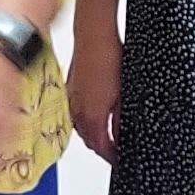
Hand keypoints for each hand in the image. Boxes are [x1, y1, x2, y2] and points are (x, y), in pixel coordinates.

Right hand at [66, 12, 123, 162]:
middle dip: (103, 148)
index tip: (120, 160)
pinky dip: (86, 121)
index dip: (112, 157)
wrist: (94, 34)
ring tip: (108, 136)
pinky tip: (93, 115)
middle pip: (91, 141)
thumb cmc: (109, 57)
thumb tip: (122, 136)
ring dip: (94, 135)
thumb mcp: (124, 94)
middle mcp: (79, 111)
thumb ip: (121, 120)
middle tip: (116, 151)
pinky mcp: (70, 89)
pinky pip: (77, 114)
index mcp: (93, 116)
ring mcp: (72, 100)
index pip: (102, 148)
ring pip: (82, 128)